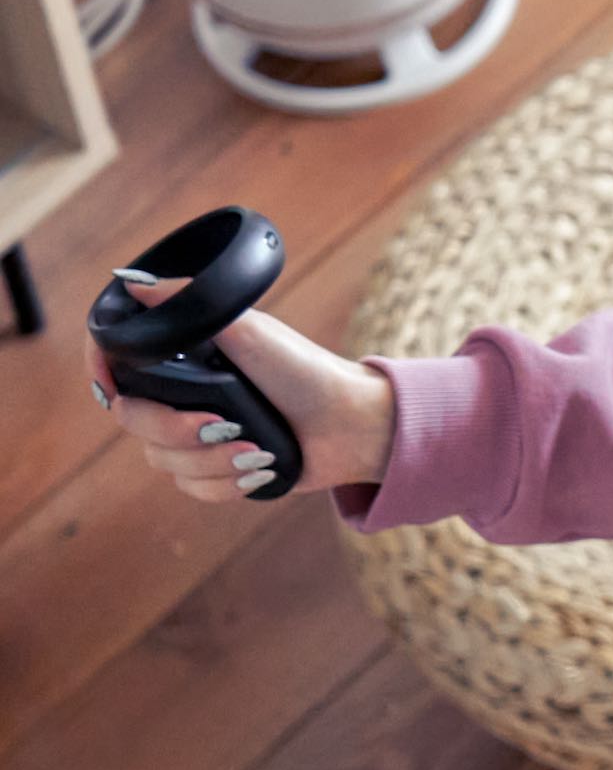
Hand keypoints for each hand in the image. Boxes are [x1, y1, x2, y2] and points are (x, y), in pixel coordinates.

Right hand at [87, 276, 395, 500]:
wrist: (353, 423)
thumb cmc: (306, 370)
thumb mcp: (250, 329)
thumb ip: (190, 306)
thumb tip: (133, 281)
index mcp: (184, 359)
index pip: (118, 365)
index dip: (103, 373)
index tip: (111, 386)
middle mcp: (184, 395)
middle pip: (134, 421)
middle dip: (176, 429)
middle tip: (223, 424)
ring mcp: (200, 435)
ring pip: (163, 461)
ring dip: (211, 460)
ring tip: (259, 450)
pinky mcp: (220, 470)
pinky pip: (193, 488)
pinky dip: (226, 483)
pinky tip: (261, 469)